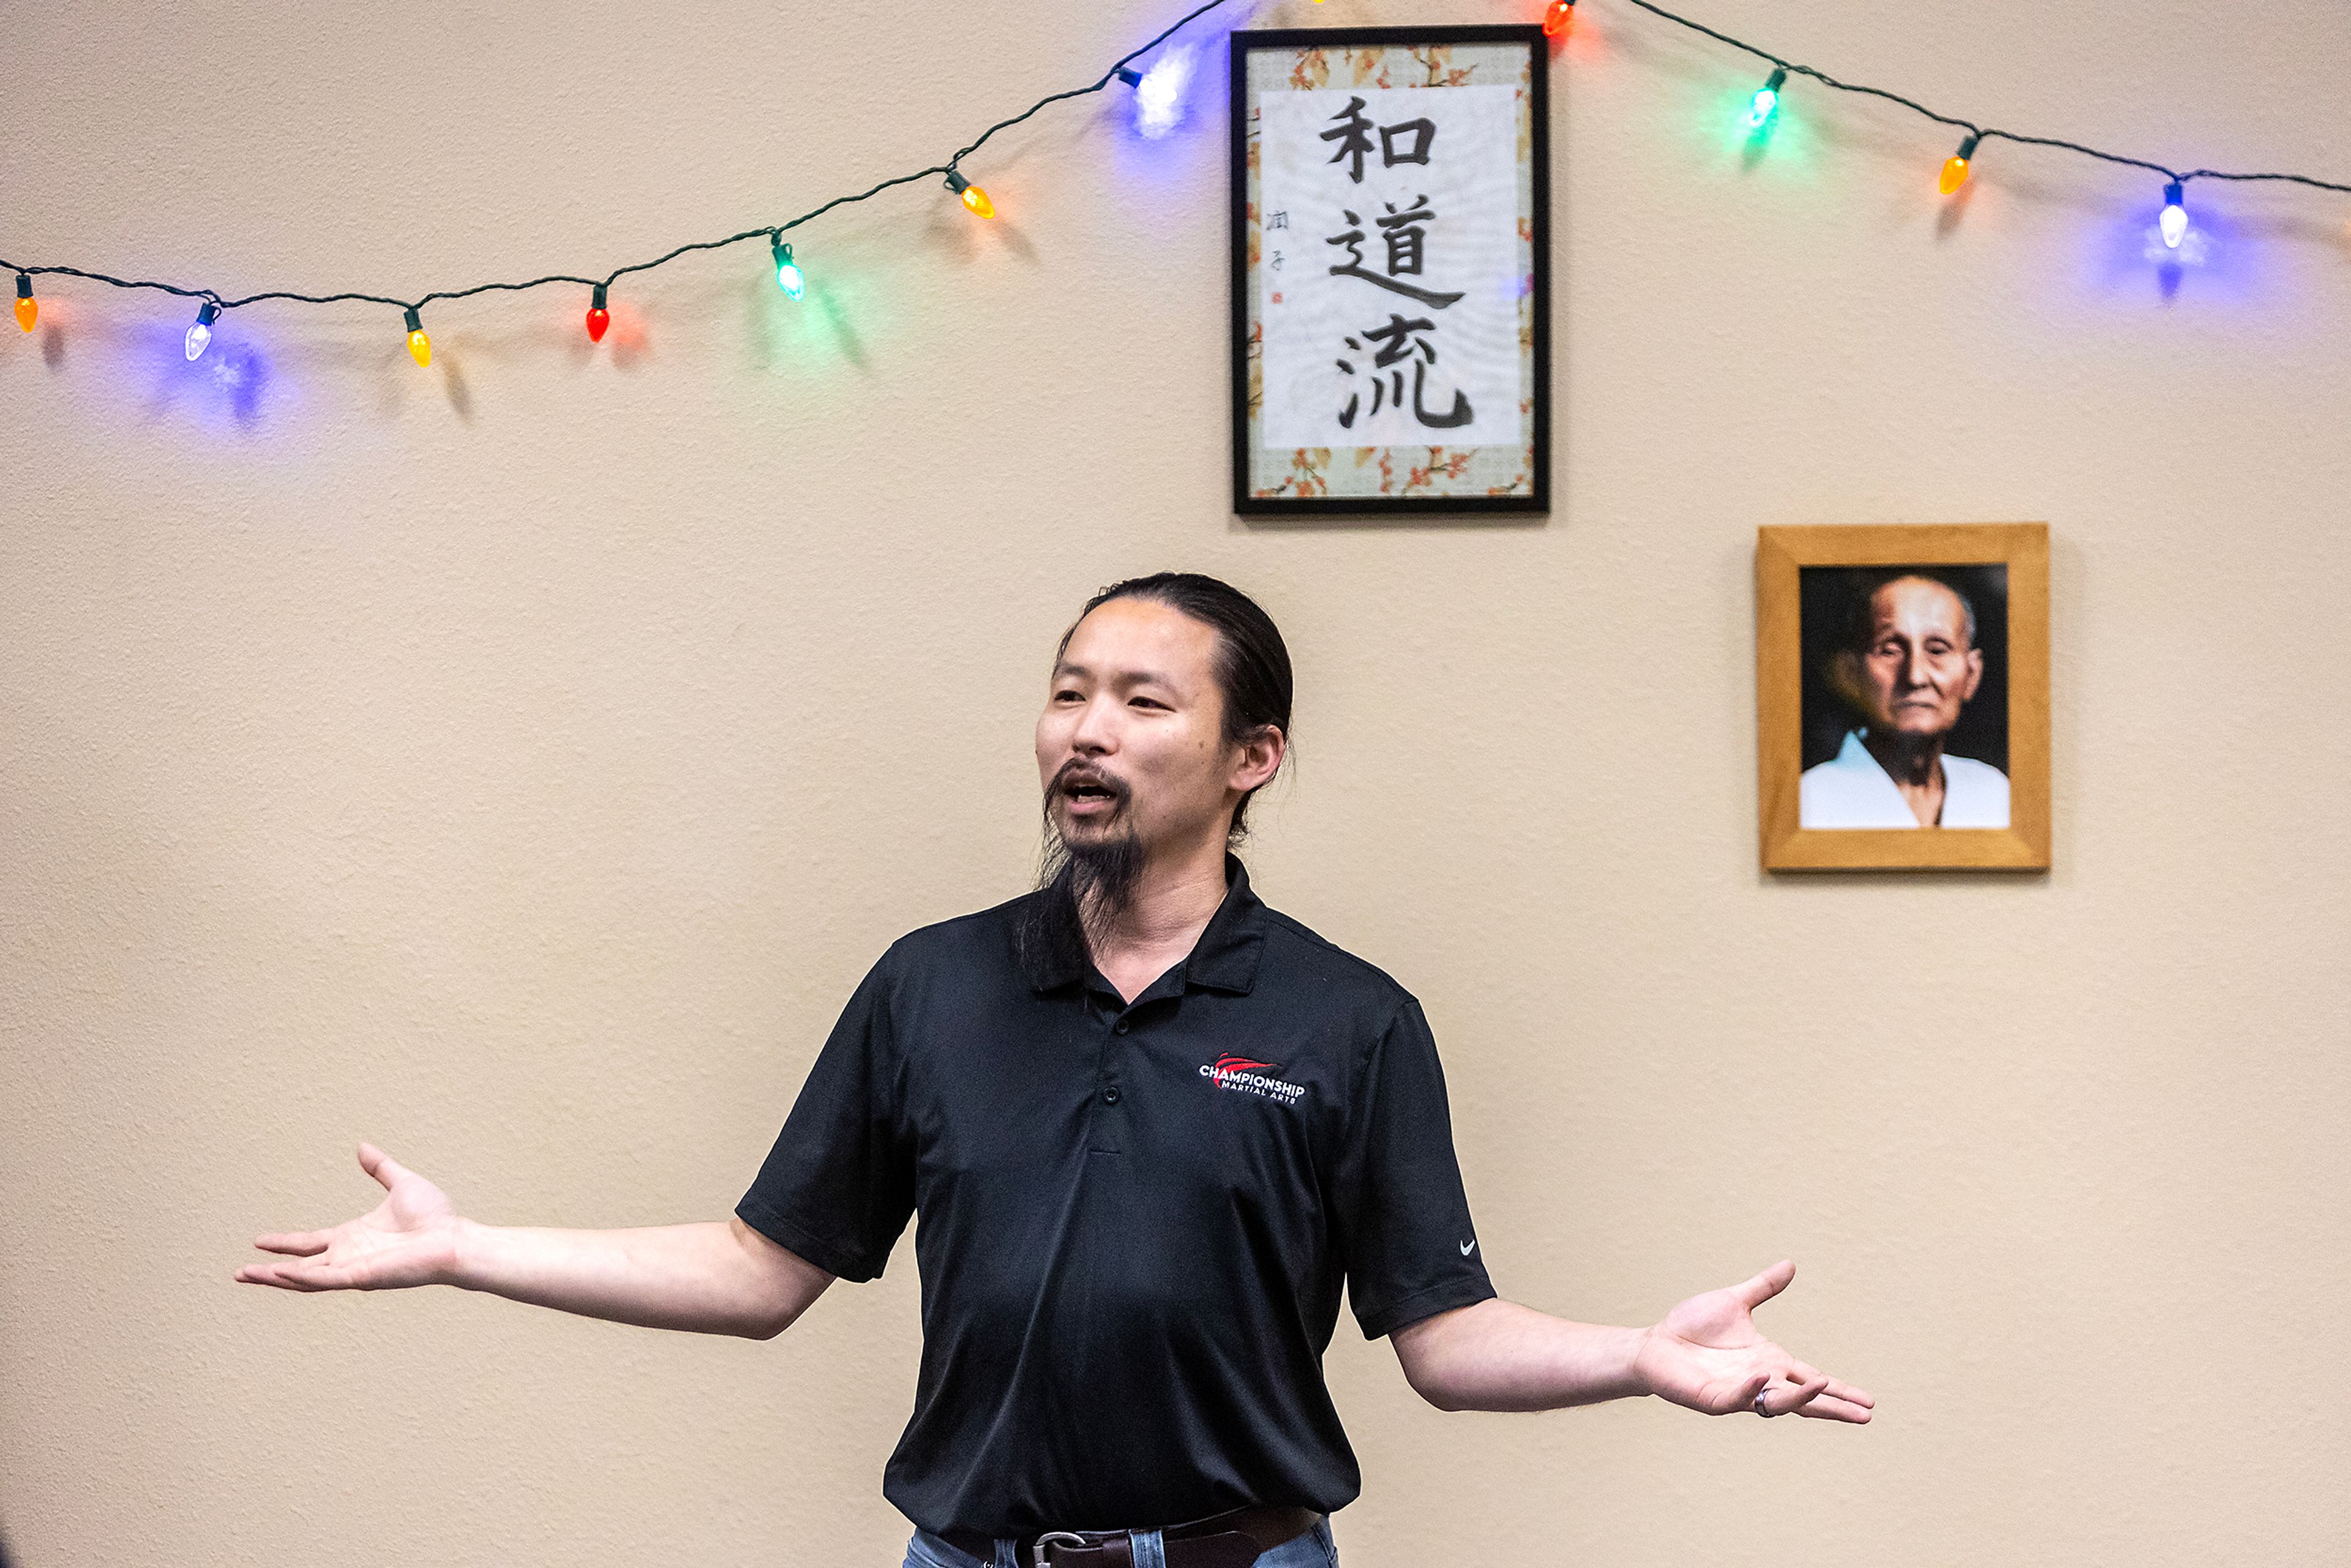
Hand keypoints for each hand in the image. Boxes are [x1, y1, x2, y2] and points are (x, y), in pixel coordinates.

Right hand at [236, 1143, 463, 1292]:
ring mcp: (353, 1269)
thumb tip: (362, 1147)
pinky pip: (325, 1279)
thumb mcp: (401, 1183)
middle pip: (299, 1267)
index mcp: (353, 1237)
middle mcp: (348, 1256)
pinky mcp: (361, 1277)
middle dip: (268, 1271)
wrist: (454, 1237)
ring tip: (246, 1276)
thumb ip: (380, 1167)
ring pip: (304, 1278)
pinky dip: (301, 1277)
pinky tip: (278, 1273)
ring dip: (275, 1278)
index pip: (310, 1242)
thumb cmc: (435, 1217)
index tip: (259, 1241)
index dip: (284, 1243)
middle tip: (238, 1273)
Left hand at [1633, 1259, 1874, 1422]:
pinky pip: (1736, 1398)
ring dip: (1800, 1398)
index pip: (1812, 1378)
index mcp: (1770, 1360)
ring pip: (1776, 1402)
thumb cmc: (1693, 1326)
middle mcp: (1759, 1379)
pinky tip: (1762, 1378)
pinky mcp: (1713, 1398)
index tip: (1869, 1401)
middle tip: (1866, 1415)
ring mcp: (1738, 1392)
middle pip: (1804, 1398)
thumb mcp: (1735, 1301)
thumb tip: (1791, 1265)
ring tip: (1826, 1388)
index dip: (1839, 1389)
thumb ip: (1763, 1287)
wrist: (1655, 1342)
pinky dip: (1750, 1390)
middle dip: (1834, 1406)